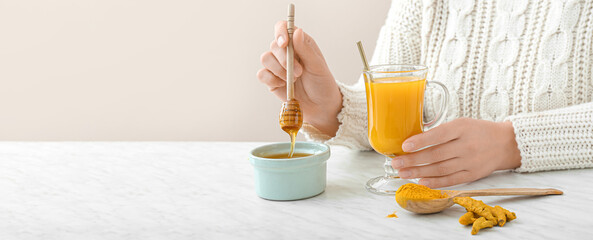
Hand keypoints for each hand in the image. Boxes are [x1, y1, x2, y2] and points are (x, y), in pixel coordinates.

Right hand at [257, 21, 341, 135]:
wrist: (320, 106)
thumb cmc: (322, 83)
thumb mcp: (317, 66)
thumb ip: (306, 49)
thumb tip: (297, 31)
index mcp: (299, 43)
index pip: (283, 28)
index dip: (281, 32)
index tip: (285, 43)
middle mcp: (286, 52)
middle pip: (273, 45)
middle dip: (284, 59)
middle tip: (299, 72)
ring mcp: (277, 66)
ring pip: (265, 58)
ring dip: (279, 70)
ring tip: (293, 79)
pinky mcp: (271, 79)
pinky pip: (262, 74)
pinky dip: (271, 79)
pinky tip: (283, 85)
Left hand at [391, 118, 521, 187]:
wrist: (505, 144)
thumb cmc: (477, 131)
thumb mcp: (461, 123)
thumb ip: (441, 132)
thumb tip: (413, 142)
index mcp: (462, 128)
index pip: (438, 135)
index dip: (420, 141)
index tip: (404, 146)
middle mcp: (467, 145)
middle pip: (436, 155)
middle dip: (413, 160)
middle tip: (396, 163)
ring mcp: (470, 162)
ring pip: (440, 169)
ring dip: (419, 172)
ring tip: (403, 173)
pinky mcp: (473, 175)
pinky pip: (451, 180)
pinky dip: (435, 182)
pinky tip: (421, 182)